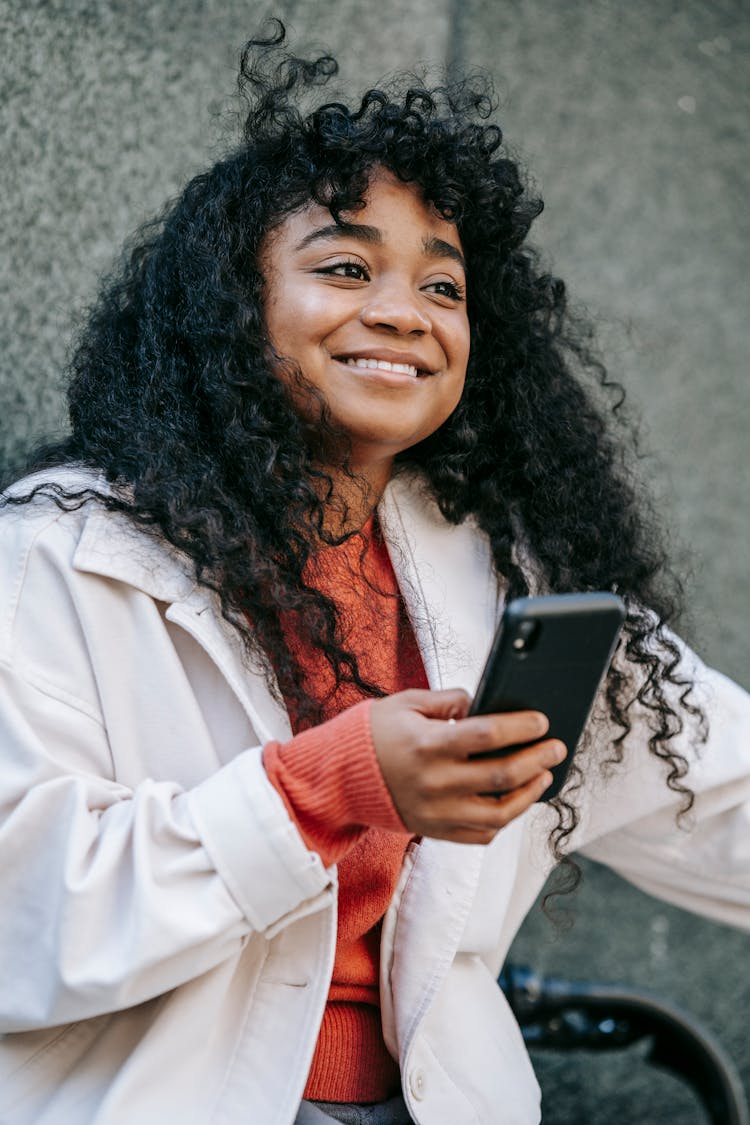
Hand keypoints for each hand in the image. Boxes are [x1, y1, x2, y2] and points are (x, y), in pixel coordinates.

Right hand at [369, 688, 565, 843]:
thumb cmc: (375, 734)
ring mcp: (436, 812)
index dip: (520, 728)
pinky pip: (482, 834)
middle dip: (538, 759)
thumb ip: (447, 701)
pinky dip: (506, 819)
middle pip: (501, 775)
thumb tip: (482, 703)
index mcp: (426, 745)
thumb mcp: (406, 703)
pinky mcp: (435, 831)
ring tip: (544, 774)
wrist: (341, 778)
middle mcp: (434, 783)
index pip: (486, 735)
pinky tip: (518, 799)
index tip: (541, 721)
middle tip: (556, 747)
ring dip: (529, 793)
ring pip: (499, 813)